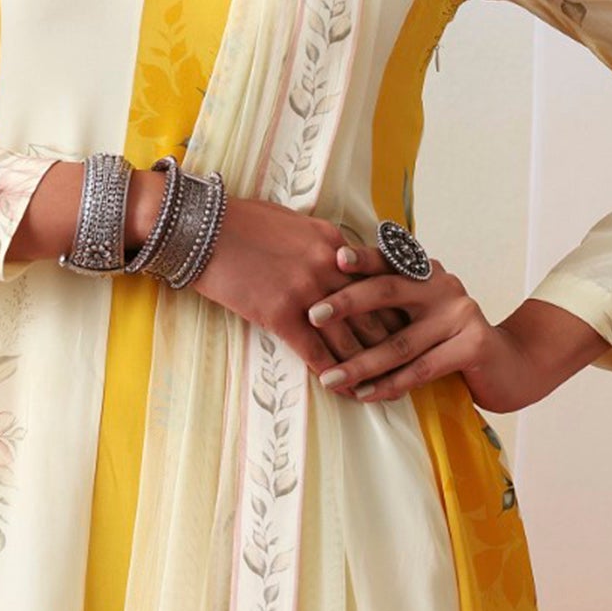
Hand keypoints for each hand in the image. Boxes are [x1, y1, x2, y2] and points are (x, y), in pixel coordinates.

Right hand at [193, 200, 404, 375]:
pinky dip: (333, 375)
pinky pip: (314, 352)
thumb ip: (321, 243)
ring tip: (385, 388)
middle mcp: (327, 267)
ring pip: (349, 339)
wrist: (201, 227)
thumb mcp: (292, 222)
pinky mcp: (279, 314)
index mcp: (332, 242)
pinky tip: (345, 391)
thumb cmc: (241, 220)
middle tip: (409, 364)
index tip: (406, 325)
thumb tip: (339, 261)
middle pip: (372, 313)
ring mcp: (305, 292)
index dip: (394, 306)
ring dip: (368, 367)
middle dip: (393, 342)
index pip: (376, 279)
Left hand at [304, 242, 603, 411]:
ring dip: (361, 363)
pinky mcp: (472, 345)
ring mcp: (460, 313)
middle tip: (313, 315)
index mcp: (425, 271)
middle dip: (347, 303)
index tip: (332, 257)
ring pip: (400, 341)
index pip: (388, 260)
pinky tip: (366, 395)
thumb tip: (324, 297)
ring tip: (330, 378)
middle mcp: (442, 285)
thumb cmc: (448, 339)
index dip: (361, 258)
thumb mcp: (419, 312)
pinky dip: (390, 384)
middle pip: (388, 290)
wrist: (509, 366)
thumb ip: (387, 301)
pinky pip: (421, 369)